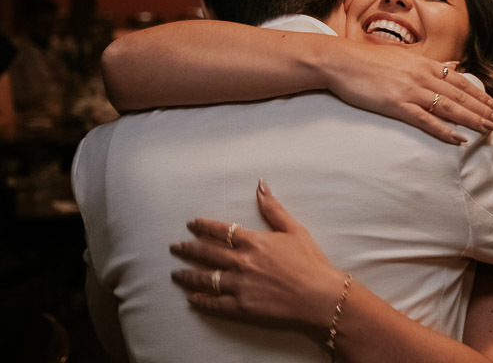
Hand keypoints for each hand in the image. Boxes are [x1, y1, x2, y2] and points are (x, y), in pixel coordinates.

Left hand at [170, 179, 345, 330]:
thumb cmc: (310, 262)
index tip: (191, 224)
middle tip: (174, 247)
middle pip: (206, 253)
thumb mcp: (294, 230)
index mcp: (253, 241)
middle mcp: (241, 261)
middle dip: (188, 249)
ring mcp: (239, 285)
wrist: (318, 296)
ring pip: (205, 278)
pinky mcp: (241, 306)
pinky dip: (201, 301)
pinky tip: (192, 300)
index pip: (220, 231)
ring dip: (188, 276)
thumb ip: (273, 209)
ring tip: (175, 274)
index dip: (203, 226)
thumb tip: (261, 185)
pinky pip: (215, 303)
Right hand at [321, 41, 492, 143]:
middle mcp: (422, 76)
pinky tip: (459, 139)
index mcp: (424, 64)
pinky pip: (426, 120)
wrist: (341, 61)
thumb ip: (429, 63)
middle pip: (460, 95)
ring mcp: (410, 90)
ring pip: (450, 107)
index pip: (459, 80)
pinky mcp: (397, 104)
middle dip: (484, 110)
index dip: (480, 94)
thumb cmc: (367, 60)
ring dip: (473, 120)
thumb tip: (452, 64)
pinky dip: (445, 130)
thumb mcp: (402, 57)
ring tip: (490, 130)